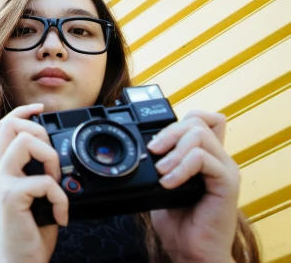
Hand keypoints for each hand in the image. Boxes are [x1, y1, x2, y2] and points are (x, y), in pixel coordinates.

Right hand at [0, 103, 67, 262]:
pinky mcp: (11, 196)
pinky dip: (61, 198)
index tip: (40, 109)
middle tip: (51, 161)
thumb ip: (35, 172)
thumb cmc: (29, 230)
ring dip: (50, 159)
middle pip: (11, 126)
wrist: (19, 260)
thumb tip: (55, 154)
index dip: (22, 111)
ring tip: (56, 183)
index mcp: (0, 167)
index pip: (4, 126)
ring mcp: (2, 182)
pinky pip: (45, 182)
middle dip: (39, 133)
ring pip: (26, 143)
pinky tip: (61, 215)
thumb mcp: (32, 194)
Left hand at [147, 110, 239, 262]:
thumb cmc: (177, 221)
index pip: (200, 118)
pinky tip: (169, 184)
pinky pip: (203, 158)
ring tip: (161, 172)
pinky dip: (181, 167)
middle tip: (153, 152)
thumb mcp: (160, 182)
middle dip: (168, 132)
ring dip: (173, 150)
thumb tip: (141, 145)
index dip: (176, 120)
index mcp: (204, 155)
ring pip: (199, 134)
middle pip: (197, 120)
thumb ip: (159, 161)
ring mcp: (225, 168)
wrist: (190, 250)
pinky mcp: (228, 182)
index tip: (155, 142)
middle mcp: (218, 158)